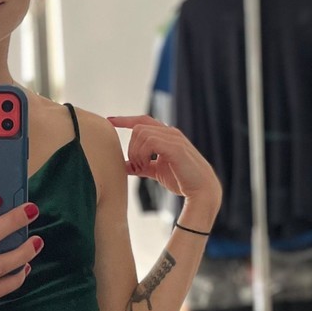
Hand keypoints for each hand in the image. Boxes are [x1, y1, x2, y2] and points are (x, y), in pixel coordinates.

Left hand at [106, 114, 221, 210]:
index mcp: (166, 136)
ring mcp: (173, 138)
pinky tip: (146, 166)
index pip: (142, 121)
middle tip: (135, 167)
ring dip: (136, 152)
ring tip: (141, 168)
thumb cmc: (182, 180)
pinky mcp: (175, 147)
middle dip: (131, 147)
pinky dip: (142, 154)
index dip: (125, 120)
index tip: (109, 120)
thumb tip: (124, 166)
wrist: (202, 190)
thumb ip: (141, 166)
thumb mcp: (156, 171)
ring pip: (141, 133)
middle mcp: (170, 132)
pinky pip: (150, 141)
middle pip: (138, 127)